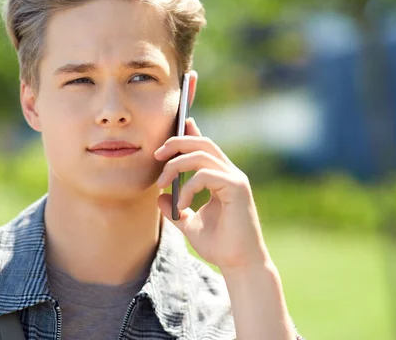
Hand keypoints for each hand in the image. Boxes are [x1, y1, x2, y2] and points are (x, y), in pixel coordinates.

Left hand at [154, 118, 270, 271]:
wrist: (239, 264)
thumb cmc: (219, 246)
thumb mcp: (190, 224)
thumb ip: (175, 209)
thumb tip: (159, 196)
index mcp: (222, 177)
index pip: (205, 146)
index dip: (190, 132)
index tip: (170, 130)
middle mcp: (230, 173)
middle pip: (202, 143)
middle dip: (176, 142)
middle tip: (156, 155)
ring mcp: (235, 179)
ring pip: (201, 155)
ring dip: (175, 165)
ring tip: (162, 184)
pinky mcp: (237, 188)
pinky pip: (205, 175)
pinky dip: (188, 187)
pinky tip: (182, 205)